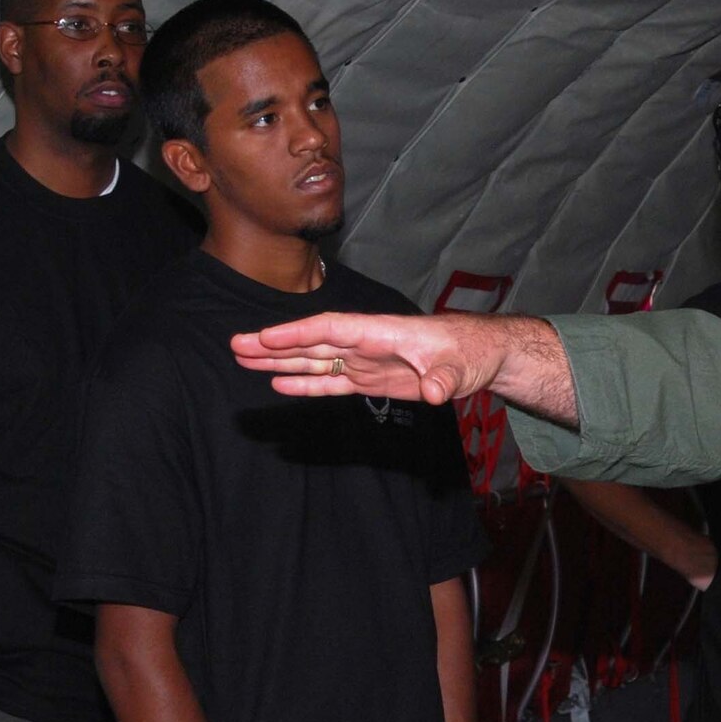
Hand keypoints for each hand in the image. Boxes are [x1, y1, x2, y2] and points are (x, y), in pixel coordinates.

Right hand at [230, 311, 503, 403]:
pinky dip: (307, 384)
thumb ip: (444, 379)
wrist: (484, 356)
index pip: (332, 328)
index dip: (298, 333)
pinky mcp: (373, 379)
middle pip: (313, 342)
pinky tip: (279, 385)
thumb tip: (435, 393)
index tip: (265, 337)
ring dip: (281, 362)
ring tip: (244, 360)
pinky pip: (333, 381)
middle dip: (275, 344)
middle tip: (236, 345)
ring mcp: (367, 361)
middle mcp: (367, 343)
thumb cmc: (471, 352)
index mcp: (381, 331)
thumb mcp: (461, 366)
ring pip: (316, 360)